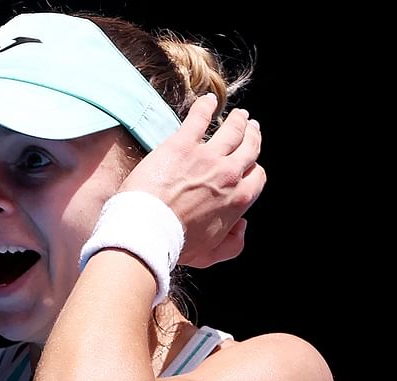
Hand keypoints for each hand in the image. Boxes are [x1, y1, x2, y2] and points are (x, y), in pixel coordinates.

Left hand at [119, 93, 265, 267]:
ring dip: (237, 120)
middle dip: (253, 137)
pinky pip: (199, 118)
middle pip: (249, 148)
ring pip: (231, 131)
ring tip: (239, 115)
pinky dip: (206, 106)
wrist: (147, 231)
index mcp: (238, 200)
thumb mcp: (211, 256)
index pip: (257, 177)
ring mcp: (206, 157)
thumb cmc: (176, 246)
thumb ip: (233, 244)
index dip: (254, 170)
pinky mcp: (182, 145)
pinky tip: (208, 99)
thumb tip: (242, 227)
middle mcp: (228, 174)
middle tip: (252, 129)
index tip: (249, 165)